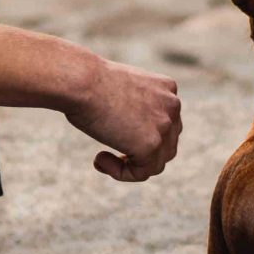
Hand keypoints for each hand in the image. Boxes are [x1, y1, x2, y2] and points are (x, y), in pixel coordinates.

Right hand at [67, 55, 182, 180]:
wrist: (81, 81)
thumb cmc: (88, 82)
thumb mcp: (120, 90)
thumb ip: (134, 108)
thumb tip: (133, 133)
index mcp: (166, 88)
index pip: (166, 124)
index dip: (143, 136)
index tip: (116, 136)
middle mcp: (172, 106)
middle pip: (167, 145)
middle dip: (141, 154)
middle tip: (110, 154)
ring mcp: (164, 126)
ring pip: (157, 163)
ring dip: (130, 166)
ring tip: (102, 158)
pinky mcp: (151, 145)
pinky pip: (141, 173)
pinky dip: (121, 173)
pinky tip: (99, 159)